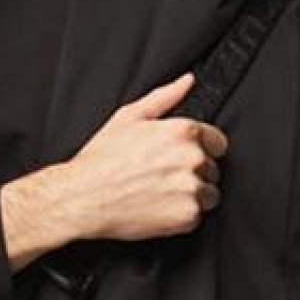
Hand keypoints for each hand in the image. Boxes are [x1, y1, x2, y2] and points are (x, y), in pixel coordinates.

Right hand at [0, 70, 227, 269]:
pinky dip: (180, 217)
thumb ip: (164, 97)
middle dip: (192, 174)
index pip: (217, 142)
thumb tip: (187, 82)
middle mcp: (192, 158)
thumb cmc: (102, 159)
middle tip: (161, 178)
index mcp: (184, 131)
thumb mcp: (129, 117)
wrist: (82, 197)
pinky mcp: (187, 216)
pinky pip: (196, 217)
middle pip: (212, 170)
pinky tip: (157, 208)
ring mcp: (191, 189)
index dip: (199, 151)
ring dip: (190, 197)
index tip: (179, 159)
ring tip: (159, 194)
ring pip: (208, 195)